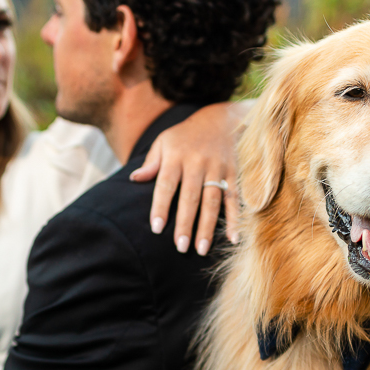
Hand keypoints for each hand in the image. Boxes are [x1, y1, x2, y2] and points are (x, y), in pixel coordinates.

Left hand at [130, 100, 250, 254]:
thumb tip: (134, 179)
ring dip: (207, 227)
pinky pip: (234, 199)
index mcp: (176, 157)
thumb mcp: (164, 142)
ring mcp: (217, 169)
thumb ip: (151, 162)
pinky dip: (235, 219)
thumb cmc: (184, 136)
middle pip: (190, 198)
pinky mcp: (233, 173)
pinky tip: (232, 238)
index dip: (160, 207)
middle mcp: (197, 163)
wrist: (220, 119)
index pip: (166, 185)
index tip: (156, 229)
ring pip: (212, 201)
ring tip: (201, 250)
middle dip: (185, 224)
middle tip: (180, 247)